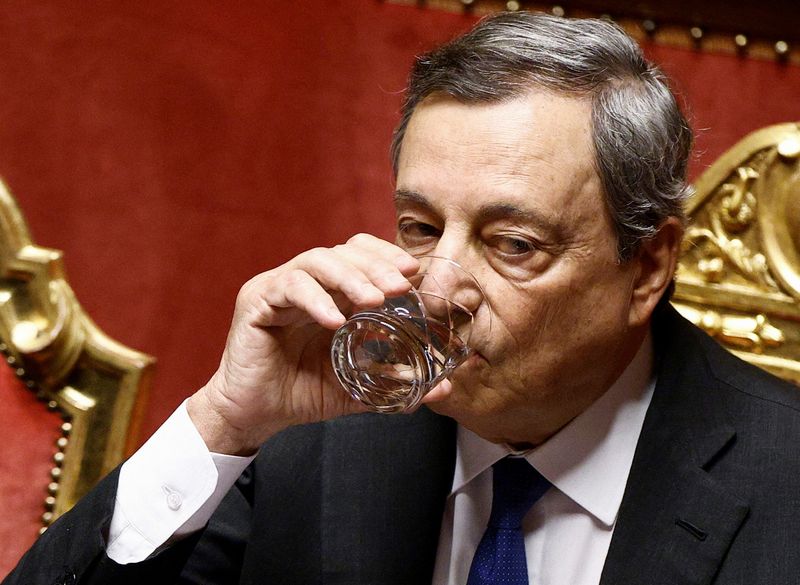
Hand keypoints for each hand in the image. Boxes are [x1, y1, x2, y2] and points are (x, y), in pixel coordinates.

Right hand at [187, 234, 418, 454]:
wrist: (256, 416)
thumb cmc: (302, 393)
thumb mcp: (357, 386)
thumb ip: (396, 382)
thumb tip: (444, 387)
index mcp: (331, 292)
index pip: (360, 255)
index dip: (387, 256)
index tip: (415, 273)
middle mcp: (307, 282)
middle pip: (343, 251)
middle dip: (376, 266)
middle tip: (400, 286)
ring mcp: (280, 287)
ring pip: (317, 260)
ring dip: (349, 277)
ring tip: (374, 300)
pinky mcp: (257, 300)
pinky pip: (288, 286)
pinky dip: (315, 299)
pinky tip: (334, 320)